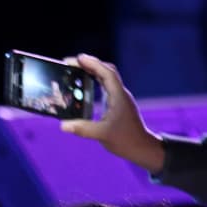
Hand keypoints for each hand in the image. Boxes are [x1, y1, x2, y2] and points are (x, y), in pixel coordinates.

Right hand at [58, 54, 165, 172]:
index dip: (92, 64)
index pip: (107, 74)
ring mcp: (119, 98)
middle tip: (70, 63)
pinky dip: (94, 80)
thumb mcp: (102, 135)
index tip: (77, 58)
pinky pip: (105, 85)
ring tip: (74, 70)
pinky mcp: (117, 103)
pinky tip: (83, 85)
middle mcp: (120, 94)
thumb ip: (83, 129)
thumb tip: (63, 125)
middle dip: (89, 64)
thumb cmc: (126, 140)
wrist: (143, 148)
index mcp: (118, 97)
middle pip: (106, 71)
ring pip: (106, 77)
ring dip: (91, 70)